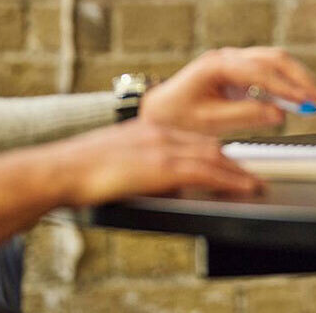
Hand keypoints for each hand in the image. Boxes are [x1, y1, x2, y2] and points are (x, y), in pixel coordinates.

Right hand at [50, 119, 261, 206]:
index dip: (216, 152)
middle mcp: (160, 133)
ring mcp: (162, 148)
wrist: (61, 169)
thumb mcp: (116, 160)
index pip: (193, 138)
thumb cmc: (79, 170)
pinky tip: (243, 186)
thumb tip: (156, 183)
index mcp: (149, 129)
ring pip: (213, 156)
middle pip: (208, 144)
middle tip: (252, 174)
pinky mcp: (161, 166)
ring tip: (255, 183)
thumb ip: (140, 165)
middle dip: (233, 161)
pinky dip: (229, 179)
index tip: (231, 161)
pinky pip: (205, 171)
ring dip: (238, 171)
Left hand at [140, 46, 315, 134]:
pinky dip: (285, 82)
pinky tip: (298, 98)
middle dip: (300, 78)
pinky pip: (268, 71)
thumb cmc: (177, 117)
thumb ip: (245, 115)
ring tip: (315, 99)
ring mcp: (234, 61)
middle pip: (273, 59)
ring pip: (274, 61)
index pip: (262, 72)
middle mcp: (228, 57)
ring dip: (296, 78)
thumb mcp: (209, 121)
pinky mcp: (238, 71)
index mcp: (217, 64)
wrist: (157, 111)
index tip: (308, 101)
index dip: (288, 87)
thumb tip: (279, 112)